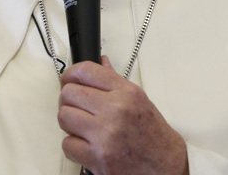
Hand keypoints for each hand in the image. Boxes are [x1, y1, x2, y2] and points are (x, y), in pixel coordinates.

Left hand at [58, 56, 188, 174]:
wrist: (164, 164)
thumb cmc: (152, 134)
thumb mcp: (139, 99)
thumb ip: (115, 81)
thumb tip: (101, 63)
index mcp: (126, 93)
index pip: (86, 71)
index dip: (70, 74)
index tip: (68, 80)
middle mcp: (116, 110)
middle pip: (69, 93)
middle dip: (69, 100)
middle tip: (77, 107)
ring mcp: (105, 134)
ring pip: (64, 117)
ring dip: (69, 123)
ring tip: (82, 126)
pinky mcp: (97, 157)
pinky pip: (67, 144)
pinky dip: (73, 146)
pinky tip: (86, 144)